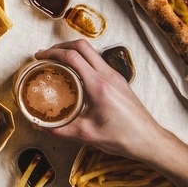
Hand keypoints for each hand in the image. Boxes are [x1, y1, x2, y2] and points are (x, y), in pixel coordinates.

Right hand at [34, 40, 171, 160]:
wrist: (148, 139)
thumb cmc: (122, 137)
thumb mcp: (87, 135)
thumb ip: (60, 129)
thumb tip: (39, 126)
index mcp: (98, 85)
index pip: (73, 57)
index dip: (53, 53)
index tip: (40, 57)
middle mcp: (108, 75)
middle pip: (82, 46)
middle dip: (61, 46)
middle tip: (46, 55)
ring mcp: (115, 76)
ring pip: (91, 52)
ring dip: (73, 52)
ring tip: (58, 62)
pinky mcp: (119, 81)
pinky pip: (97, 62)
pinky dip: (83, 61)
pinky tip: (75, 75)